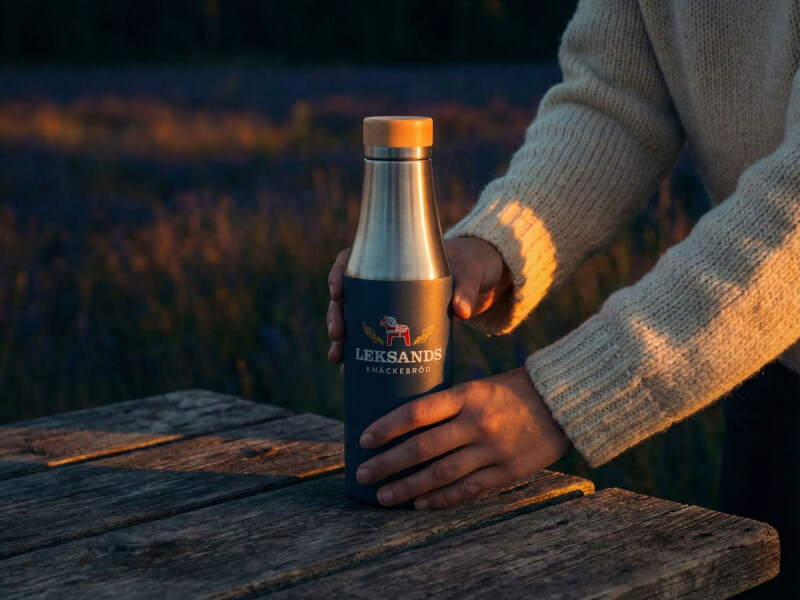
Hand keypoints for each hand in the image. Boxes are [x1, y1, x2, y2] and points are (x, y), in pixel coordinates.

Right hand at [326, 238, 511, 362]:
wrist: (480, 278)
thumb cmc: (471, 266)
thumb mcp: (470, 272)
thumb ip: (467, 289)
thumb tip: (462, 312)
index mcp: (393, 257)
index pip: (353, 259)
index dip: (339, 274)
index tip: (336, 291)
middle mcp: (383, 280)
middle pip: (347, 295)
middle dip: (336, 315)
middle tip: (337, 335)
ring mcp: (387, 303)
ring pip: (353, 318)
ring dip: (341, 340)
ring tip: (338, 359)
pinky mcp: (397, 323)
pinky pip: (371, 337)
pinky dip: (359, 354)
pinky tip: (350, 371)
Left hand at [355, 368, 570, 508]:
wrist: (563, 401)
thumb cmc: (513, 389)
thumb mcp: (478, 385)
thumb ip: (449, 403)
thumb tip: (407, 423)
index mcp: (466, 395)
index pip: (416, 412)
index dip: (386, 427)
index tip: (364, 439)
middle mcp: (476, 422)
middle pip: (422, 447)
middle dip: (388, 463)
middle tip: (363, 473)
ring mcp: (492, 449)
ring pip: (440, 474)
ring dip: (408, 488)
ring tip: (384, 497)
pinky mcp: (507, 471)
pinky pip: (467, 489)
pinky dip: (441, 499)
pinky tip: (421, 504)